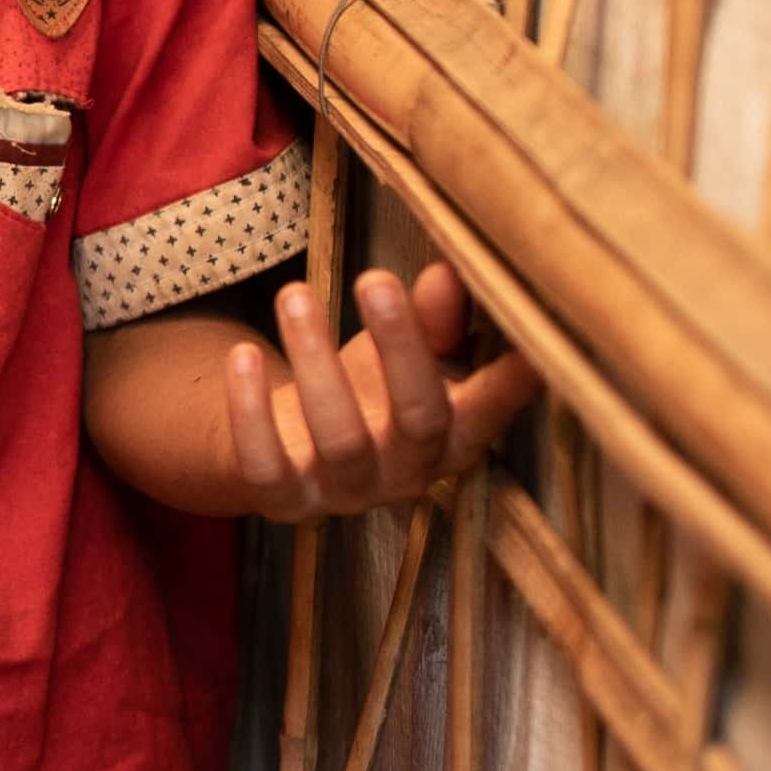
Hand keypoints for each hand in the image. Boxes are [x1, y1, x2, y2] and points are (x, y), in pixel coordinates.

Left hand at [204, 264, 542, 519]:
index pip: (490, 408)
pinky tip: (242, 356)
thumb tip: (450, 271)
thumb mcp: (405, 352)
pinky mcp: (285, 499)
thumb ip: (433, 319)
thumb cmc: (368, 389)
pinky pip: (266, 465)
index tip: (527, 339)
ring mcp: (346, 491)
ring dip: (315, 359)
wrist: (290, 450)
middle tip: (374, 278)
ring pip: (339, 437)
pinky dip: (250, 411)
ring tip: (294, 294)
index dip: (512, 382)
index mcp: (453, 436)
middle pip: (419, 417)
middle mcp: (408, 472)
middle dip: (400, 346)